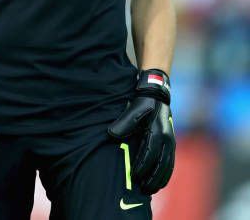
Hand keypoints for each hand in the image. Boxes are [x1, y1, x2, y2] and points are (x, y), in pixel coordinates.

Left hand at [107, 69, 175, 194]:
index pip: (150, 154)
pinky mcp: (171, 142)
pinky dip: (165, 174)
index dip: (142, 167)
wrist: (156, 92)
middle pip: (161, 165)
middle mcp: (167, 138)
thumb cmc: (143, 101)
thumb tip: (111, 134)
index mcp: (157, 131)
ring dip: (159, 179)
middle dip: (152, 179)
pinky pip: (170, 162)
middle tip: (142, 190)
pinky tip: (159, 182)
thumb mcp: (134, 108)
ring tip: (150, 190)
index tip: (133, 177)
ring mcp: (171, 141)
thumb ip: (124, 123)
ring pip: (168, 166)